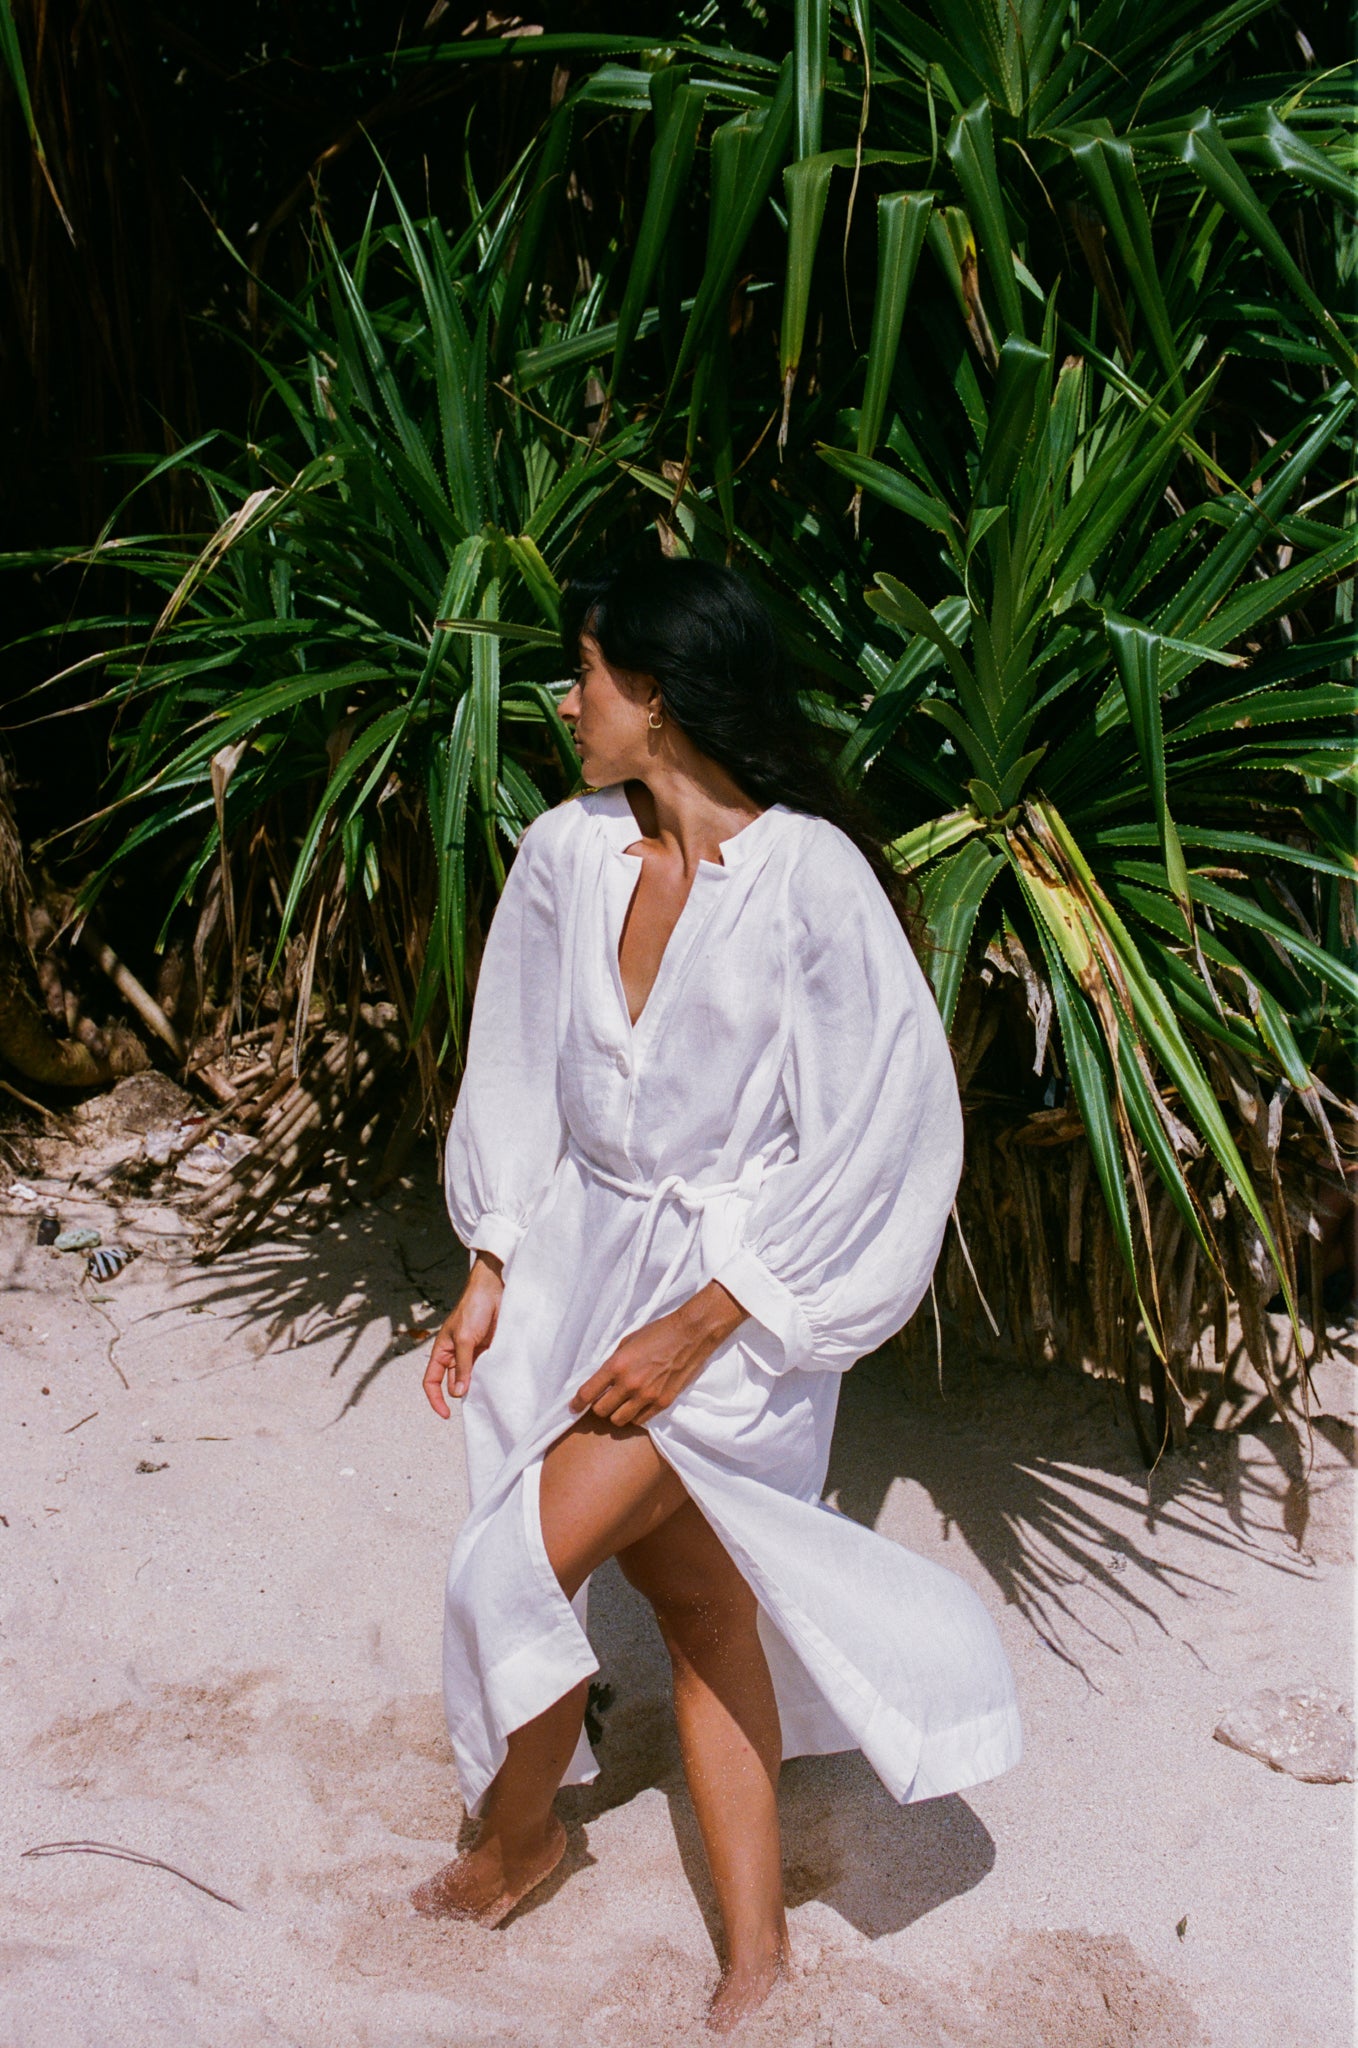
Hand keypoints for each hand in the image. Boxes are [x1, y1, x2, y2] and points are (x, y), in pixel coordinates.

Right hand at [422, 1252, 503, 1416]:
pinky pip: (486, 1370)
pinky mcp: (489, 1350)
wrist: (495, 1290)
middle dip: (460, 1393)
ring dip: (477, 1386)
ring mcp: (473, 1353)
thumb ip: (462, 1366)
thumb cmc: (473, 1308)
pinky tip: (497, 1382)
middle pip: (452, 1382)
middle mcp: (455, 1354)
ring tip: (488, 1392)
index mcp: (442, 1351)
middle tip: (475, 1400)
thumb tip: (457, 1393)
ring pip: (471, 1378)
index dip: (435, 1399)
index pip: (431, 1380)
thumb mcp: (465, 1339)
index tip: (446, 1415)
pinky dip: (490, 1377)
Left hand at [570, 1281, 746, 1428]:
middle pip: (601, 1411)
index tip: (573, 1408)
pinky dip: (635, 1416)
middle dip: (598, 1407)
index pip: (588, 1393)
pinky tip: (637, 1405)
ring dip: (616, 1414)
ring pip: (619, 1420)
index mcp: (617, 1365)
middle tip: (602, 1401)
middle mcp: (629, 1383)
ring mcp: (647, 1396)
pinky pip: (640, 1420)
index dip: (576, 1404)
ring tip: (620, 1405)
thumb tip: (601, 1380)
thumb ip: (613, 1363)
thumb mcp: (627, 1342)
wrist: (690, 1334)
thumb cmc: (657, 1333)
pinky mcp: (663, 1403)